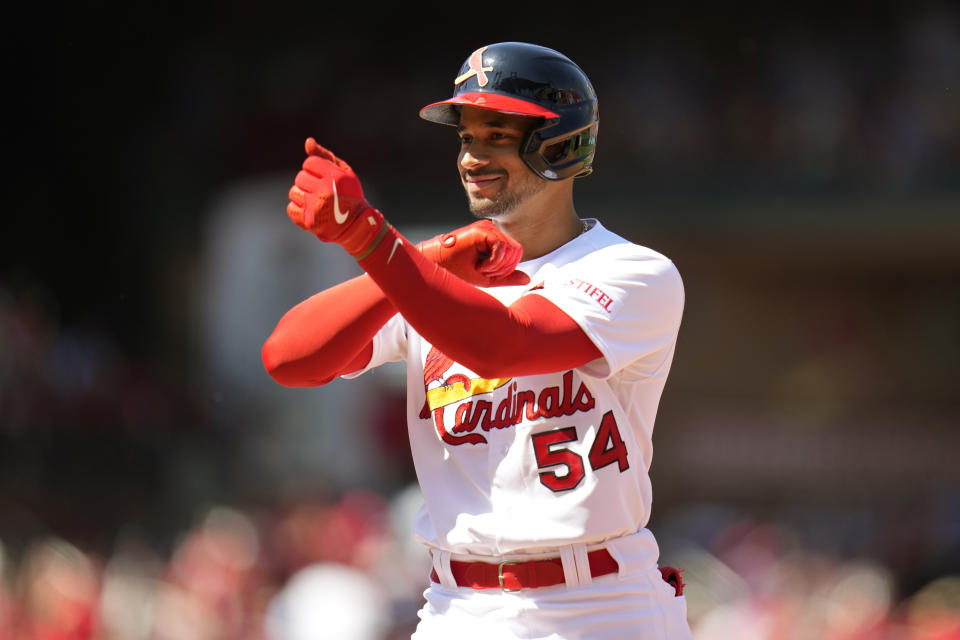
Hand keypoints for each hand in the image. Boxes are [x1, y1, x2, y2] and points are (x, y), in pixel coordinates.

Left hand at [287, 138, 385, 255]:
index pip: (309, 163)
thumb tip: (308, 142)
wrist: (355, 224)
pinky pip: (291, 208)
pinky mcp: (309, 221)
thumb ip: (325, 156)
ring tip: (315, 201)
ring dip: (302, 195)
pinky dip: (298, 209)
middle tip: (320, 190)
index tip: (323, 177)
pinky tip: (311, 210)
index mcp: (335, 178)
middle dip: (308, 182)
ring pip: (293, 192)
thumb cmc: (349, 194)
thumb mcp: (344, 172)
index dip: (315, 169)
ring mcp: (316, 208)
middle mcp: (326, 192)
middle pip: (300, 177)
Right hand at [418, 220, 529, 286]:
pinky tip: (480, 265)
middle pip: (517, 252)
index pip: (516, 253)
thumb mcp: (487, 277)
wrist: (436, 265)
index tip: (488, 273)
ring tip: (481, 268)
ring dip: (498, 266)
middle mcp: (492, 231)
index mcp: (494, 240)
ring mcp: (488, 229)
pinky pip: (502, 249)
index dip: (507, 269)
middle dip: (504, 269)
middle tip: (485, 271)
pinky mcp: (483, 231)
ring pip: (511, 251)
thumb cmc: (456, 270)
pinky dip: (493, 263)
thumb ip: (506, 277)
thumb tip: (526, 278)